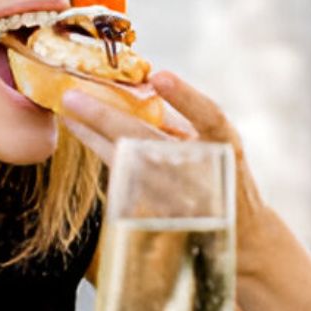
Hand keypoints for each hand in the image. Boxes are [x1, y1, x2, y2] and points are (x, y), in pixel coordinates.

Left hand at [61, 72, 282, 276]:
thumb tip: (142, 83)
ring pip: (127, 164)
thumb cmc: (224, 175)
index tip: (160, 75)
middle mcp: (204, 173)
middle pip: (150, 141)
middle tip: (71, 95)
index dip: (186, 97)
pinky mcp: (160, 216)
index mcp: (226, 147)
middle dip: (106, 116)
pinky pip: (124, 181)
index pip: (209, 117)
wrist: (242, 235)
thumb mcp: (218, 144)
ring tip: (69, 115)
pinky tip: (83, 135)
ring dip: (94, 137)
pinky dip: (103, 154)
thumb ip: (186, 119)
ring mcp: (179, 199)